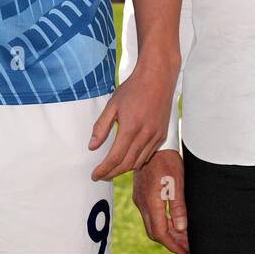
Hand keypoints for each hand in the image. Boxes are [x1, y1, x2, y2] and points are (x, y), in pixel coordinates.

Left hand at [89, 52, 177, 180]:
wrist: (157, 78)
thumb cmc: (134, 89)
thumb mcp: (112, 105)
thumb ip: (101, 127)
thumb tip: (92, 146)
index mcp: (130, 127)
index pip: (115, 158)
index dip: (103, 170)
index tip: (95, 175)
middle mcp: (145, 135)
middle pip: (127, 164)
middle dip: (112, 173)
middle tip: (101, 175)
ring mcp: (156, 136)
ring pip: (138, 162)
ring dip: (124, 169)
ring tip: (112, 169)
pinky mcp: (162, 135)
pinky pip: (148, 155)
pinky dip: (137, 161)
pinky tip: (128, 159)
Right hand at [133, 149, 188, 253]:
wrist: (154, 143)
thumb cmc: (167, 160)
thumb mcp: (177, 182)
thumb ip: (178, 207)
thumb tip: (181, 229)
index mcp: (152, 202)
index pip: (160, 232)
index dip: (173, 245)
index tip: (185, 251)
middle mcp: (142, 203)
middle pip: (154, 232)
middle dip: (170, 242)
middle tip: (186, 246)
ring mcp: (140, 198)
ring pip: (151, 224)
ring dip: (166, 232)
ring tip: (182, 236)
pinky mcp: (140, 194)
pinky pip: (150, 215)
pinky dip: (161, 222)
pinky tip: (172, 221)